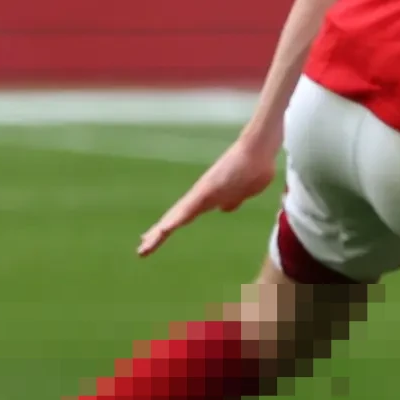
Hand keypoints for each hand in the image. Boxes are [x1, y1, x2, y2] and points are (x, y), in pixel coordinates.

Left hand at [140, 130, 278, 256]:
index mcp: (208, 198)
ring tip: (146, 244)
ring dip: (162, 231)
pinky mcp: (207, 190)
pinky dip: (176, 219)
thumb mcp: (244, 191)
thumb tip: (225, 208)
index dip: (169, 228)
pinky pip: (190, 208)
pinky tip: (166, 228)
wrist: (257, 148)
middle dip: (158, 235)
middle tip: (141, 251)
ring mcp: (203, 192)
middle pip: (175, 218)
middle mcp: (201, 195)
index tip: (151, 241)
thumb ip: (233, 200)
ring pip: (178, 215)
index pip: (184, 217)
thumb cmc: (254, 166)